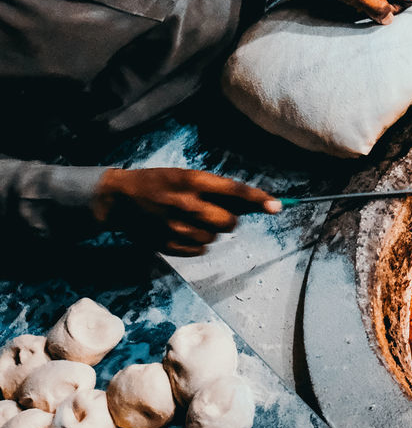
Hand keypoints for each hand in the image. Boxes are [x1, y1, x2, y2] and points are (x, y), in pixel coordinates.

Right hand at [92, 169, 280, 256]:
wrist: (118, 199)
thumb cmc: (159, 184)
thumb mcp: (186, 177)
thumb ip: (218, 190)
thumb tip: (257, 203)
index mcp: (191, 181)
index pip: (234, 191)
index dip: (258, 200)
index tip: (277, 206)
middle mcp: (185, 203)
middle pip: (229, 222)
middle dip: (228, 220)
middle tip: (214, 214)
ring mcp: (175, 226)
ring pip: (214, 238)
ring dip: (209, 231)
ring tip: (188, 220)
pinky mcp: (167, 244)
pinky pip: (200, 250)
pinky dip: (196, 243)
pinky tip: (180, 231)